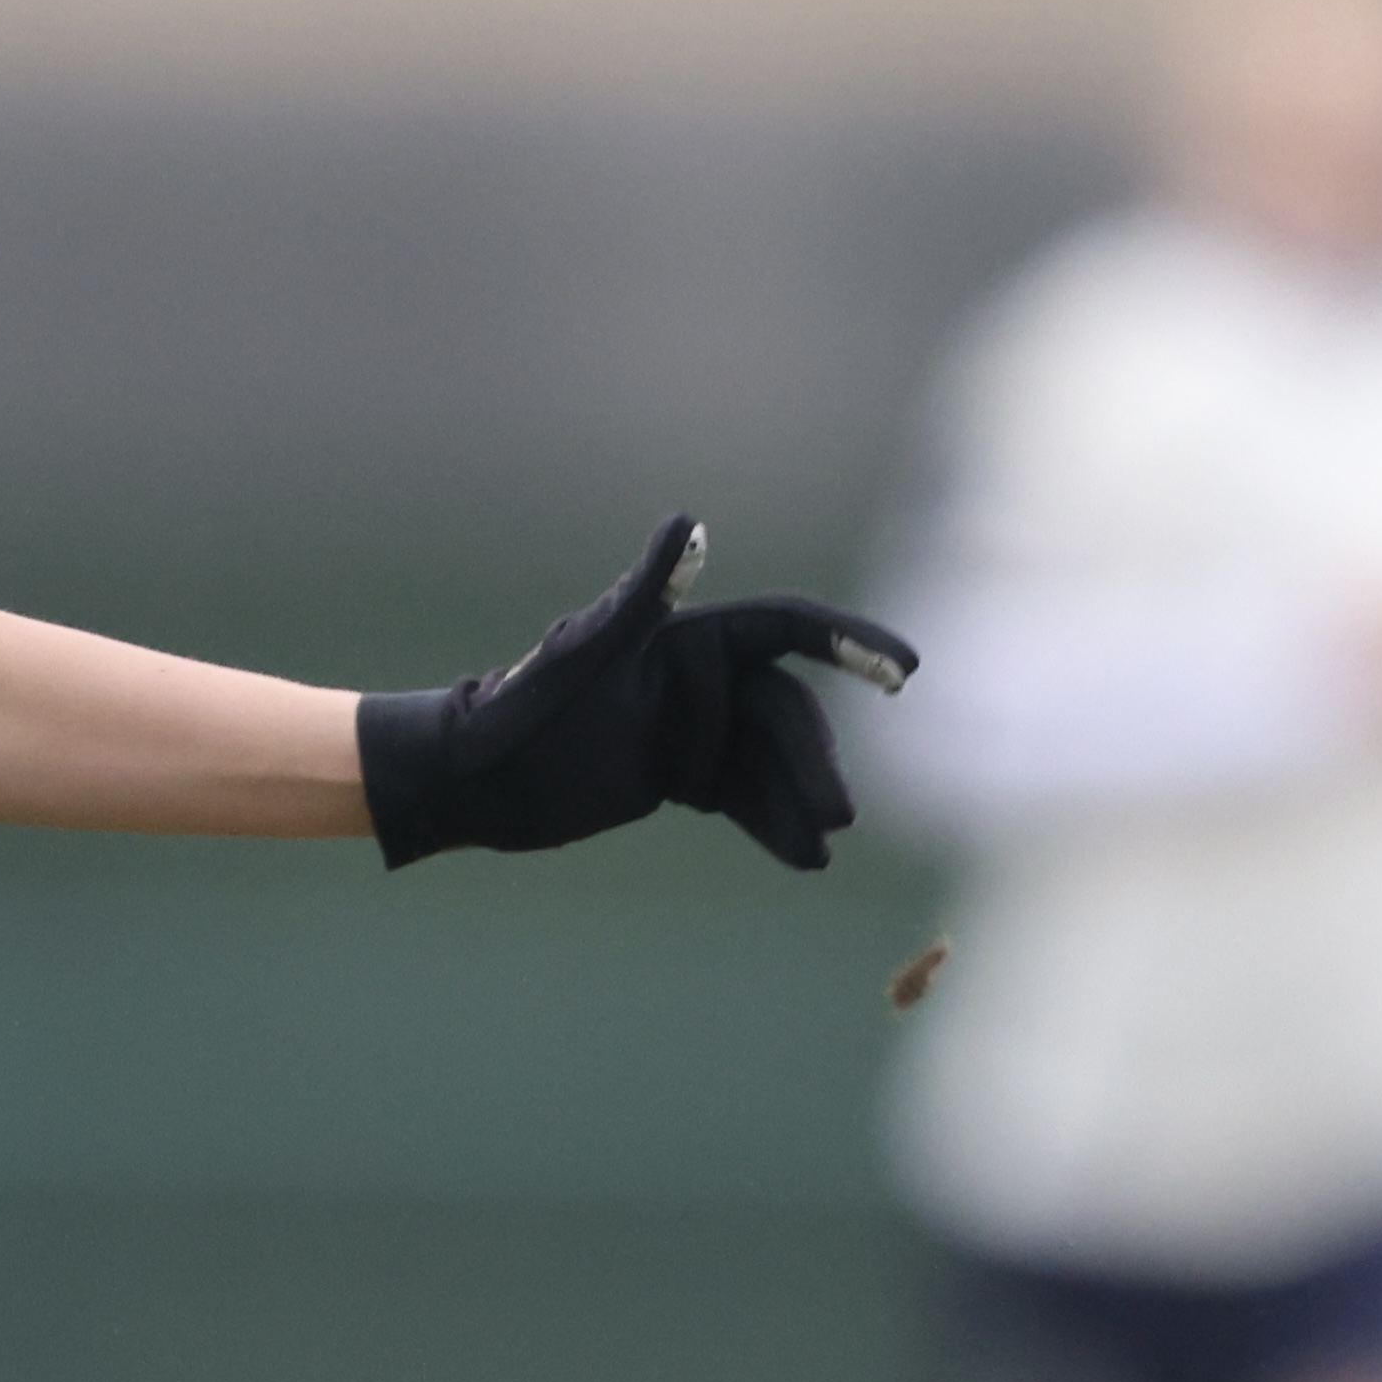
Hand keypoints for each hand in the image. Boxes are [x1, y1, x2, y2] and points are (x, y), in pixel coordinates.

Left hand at [356, 513, 914, 870]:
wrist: (474, 780)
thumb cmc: (522, 709)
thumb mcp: (585, 656)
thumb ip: (643, 596)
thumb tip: (690, 524)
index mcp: (688, 636)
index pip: (787, 629)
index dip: (851, 643)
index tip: (907, 670)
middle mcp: (700, 677)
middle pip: (785, 713)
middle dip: (816, 763)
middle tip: (839, 817)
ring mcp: (693, 727)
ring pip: (771, 763)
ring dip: (800, 802)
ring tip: (819, 850)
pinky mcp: (680, 775)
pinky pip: (744, 797)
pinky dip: (773, 823)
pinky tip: (804, 858)